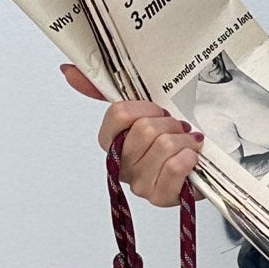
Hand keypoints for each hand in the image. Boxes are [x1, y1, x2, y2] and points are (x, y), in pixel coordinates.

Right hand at [60, 62, 204, 207]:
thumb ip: (104, 89)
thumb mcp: (142, 110)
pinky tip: (191, 158)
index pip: (119, 114)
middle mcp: (121, 165)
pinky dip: (189, 156)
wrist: (200, 166)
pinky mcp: (161, 197)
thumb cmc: (170, 139)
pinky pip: (175, 167)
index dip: (146, 108)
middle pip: (145, 130)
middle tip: (177, 130)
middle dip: (170, 124)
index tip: (159, 111)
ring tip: (187, 144)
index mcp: (110, 142)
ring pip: (164, 146)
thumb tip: (67, 71)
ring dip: (184, 140)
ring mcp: (139, 184)